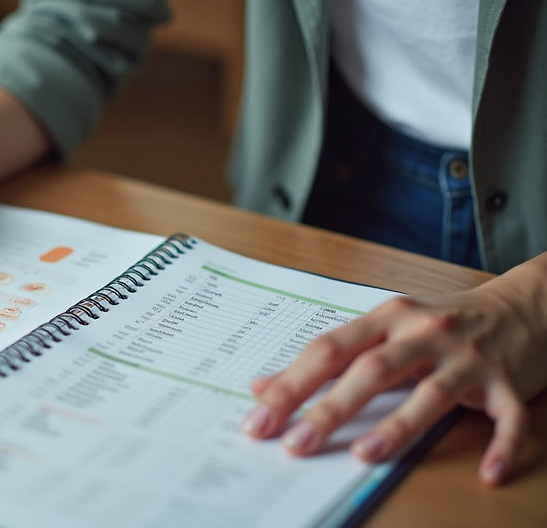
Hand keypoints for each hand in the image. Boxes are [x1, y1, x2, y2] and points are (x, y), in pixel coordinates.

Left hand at [241, 256, 546, 485]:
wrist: (524, 305)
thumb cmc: (439, 323)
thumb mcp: (382, 328)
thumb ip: (328, 357)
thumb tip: (261, 385)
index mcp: (386, 318)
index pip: (328, 350)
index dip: (291, 385)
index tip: (258, 417)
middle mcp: (423, 333)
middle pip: (371, 370)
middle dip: (330, 409)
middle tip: (296, 444)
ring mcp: (468, 358)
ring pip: (431, 392)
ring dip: (399, 425)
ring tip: (365, 455)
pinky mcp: (508, 383)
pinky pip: (508, 417)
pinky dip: (501, 445)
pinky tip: (486, 473)